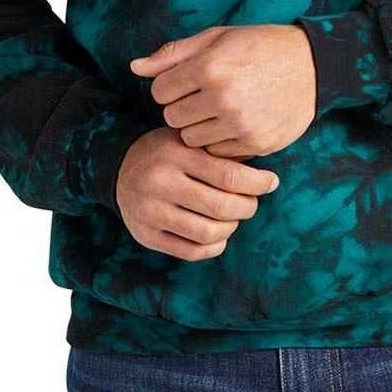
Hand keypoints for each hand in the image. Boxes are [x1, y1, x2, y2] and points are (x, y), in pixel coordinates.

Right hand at [115, 126, 279, 260]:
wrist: (120, 168)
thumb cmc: (167, 151)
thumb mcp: (189, 139)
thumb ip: (221, 152)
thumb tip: (263, 169)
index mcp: (177, 153)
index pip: (228, 174)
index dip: (257, 182)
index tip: (271, 182)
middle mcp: (161, 182)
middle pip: (221, 206)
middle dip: (247, 207)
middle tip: (252, 202)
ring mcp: (151, 212)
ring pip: (208, 233)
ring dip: (231, 228)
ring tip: (234, 217)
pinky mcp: (146, 235)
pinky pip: (190, 252)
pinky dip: (213, 246)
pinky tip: (219, 235)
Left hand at [128, 24, 316, 157]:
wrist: (313, 66)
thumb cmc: (260, 46)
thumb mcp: (217, 38)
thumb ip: (173, 54)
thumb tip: (134, 67)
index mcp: (209, 67)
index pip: (160, 91)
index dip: (170, 85)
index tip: (187, 80)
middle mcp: (222, 97)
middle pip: (172, 116)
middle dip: (182, 106)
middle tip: (204, 94)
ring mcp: (240, 124)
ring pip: (191, 138)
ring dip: (199, 126)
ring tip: (219, 108)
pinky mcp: (255, 144)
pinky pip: (216, 152)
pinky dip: (220, 140)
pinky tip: (235, 121)